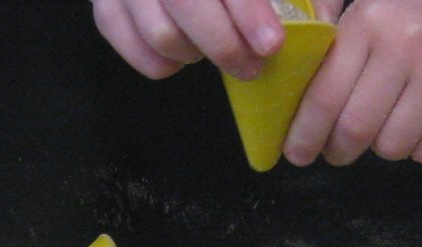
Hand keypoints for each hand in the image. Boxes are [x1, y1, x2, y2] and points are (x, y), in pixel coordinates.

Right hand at [93, 0, 290, 80]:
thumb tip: (317, 23)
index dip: (248, 13)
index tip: (271, 44)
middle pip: (187, 5)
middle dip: (226, 46)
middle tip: (253, 66)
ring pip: (161, 34)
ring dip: (195, 53)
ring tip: (214, 48)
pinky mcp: (105, 4)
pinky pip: (132, 47)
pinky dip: (162, 62)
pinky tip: (184, 51)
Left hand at [284, 0, 421, 165]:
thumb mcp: (373, 8)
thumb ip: (335, 47)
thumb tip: (291, 102)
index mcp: (369, 21)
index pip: (324, 95)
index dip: (304, 134)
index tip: (296, 153)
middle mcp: (404, 45)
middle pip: (354, 130)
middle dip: (339, 150)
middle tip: (339, 151)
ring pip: (391, 146)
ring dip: (384, 147)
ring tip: (391, 125)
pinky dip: (420, 148)